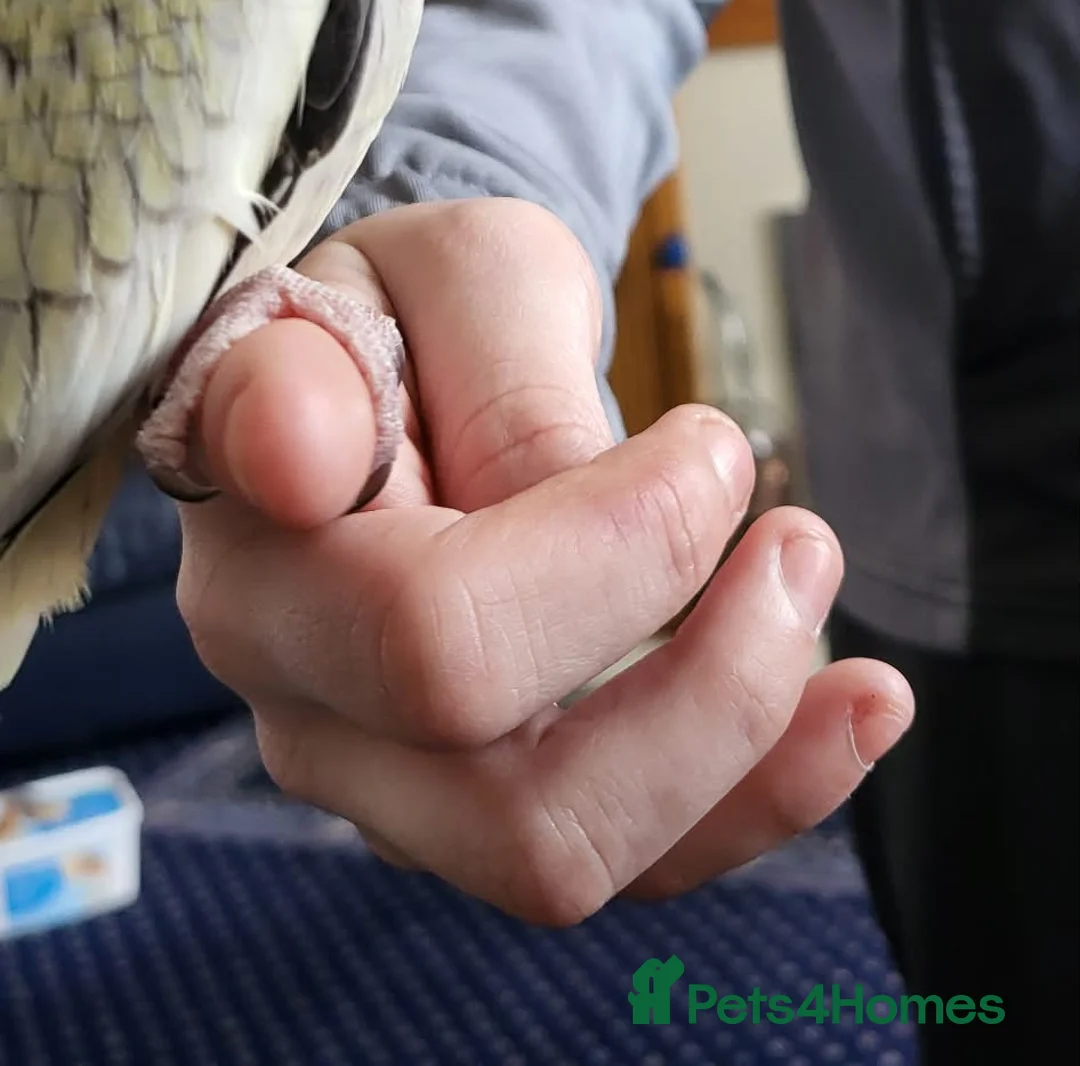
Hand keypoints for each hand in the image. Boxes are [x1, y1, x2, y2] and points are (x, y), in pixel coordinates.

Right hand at [176, 198, 913, 919]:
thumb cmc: (419, 313)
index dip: (610, 553)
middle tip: (797, 530)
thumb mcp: (462, 268)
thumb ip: (451, 353)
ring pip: (573, 858)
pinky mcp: (481, 813)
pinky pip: (632, 863)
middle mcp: (303, 704)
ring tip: (821, 590)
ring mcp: (387, 784)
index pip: (430, 630)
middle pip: (512, 798)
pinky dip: (764, 792)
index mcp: (264, 553)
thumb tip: (301, 452)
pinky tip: (855, 700)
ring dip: (746, 741)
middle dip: (707, 681)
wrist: (401, 371)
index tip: (707, 438)